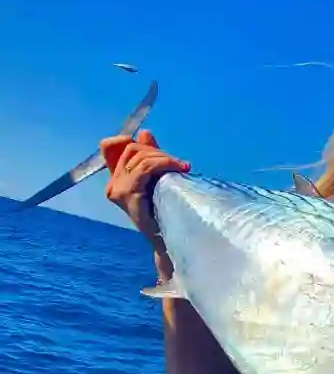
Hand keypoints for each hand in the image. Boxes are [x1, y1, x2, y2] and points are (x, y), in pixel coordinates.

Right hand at [101, 130, 189, 259]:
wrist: (169, 241)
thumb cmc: (167, 214)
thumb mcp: (158, 181)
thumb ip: (151, 159)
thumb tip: (145, 133)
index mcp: (116, 180)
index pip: (112, 146)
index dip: (134, 142)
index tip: (156, 148)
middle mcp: (112, 185)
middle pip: (131, 149)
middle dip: (158, 152)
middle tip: (179, 163)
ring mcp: (117, 190)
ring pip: (140, 157)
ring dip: (165, 158)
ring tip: (182, 167)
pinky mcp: (127, 195)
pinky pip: (145, 168)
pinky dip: (164, 164)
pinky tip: (179, 169)